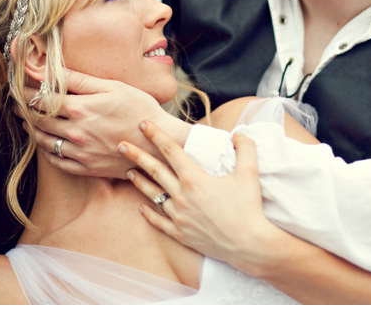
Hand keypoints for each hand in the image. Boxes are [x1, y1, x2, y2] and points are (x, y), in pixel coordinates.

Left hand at [17, 70, 191, 178]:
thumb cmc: (141, 109)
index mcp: (81, 108)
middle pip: (38, 120)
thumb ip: (80, 79)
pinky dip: (46, 151)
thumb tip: (52, 69)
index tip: (19, 86)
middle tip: (16, 103)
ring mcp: (80, 152)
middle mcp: (76, 132)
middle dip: (24, 110)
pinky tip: (45, 143)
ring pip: (44, 141)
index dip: (27, 92)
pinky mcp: (86, 168)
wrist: (159, 145)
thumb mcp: (113, 87)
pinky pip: (57, 161)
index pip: (42, 98)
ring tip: (27, 122)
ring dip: (32, 130)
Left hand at [118, 120, 278, 272]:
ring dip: (139, 182)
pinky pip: (158, 222)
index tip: (143, 125)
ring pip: (153, 195)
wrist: (249, 245)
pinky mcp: (180, 234)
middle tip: (121, 145)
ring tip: (129, 172)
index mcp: (194, 179)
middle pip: (154, 170)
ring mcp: (178, 216)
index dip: (156, 135)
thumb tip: (239, 134)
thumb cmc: (249, 208)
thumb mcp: (249, 173)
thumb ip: (245, 149)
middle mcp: (181, 196)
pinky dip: (148, 213)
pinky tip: (141, 207)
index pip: (170, 151)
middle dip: (136, 155)